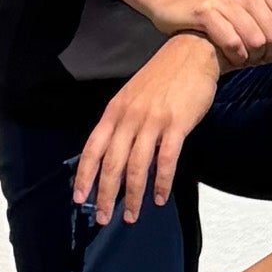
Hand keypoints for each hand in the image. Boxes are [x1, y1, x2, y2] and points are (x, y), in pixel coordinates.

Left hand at [71, 34, 223, 229]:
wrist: (192, 53)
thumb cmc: (163, 78)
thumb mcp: (132, 96)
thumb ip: (122, 124)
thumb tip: (113, 156)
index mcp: (115, 111)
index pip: (92, 148)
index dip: (85, 175)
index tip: (79, 198)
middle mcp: (129, 117)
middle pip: (112, 163)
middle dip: (105, 194)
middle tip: (102, 218)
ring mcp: (152, 120)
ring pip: (136, 166)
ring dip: (133, 196)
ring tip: (131, 216)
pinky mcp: (176, 124)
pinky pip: (166, 159)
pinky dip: (161, 182)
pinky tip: (160, 198)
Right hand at [171, 0, 271, 68]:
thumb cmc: (210, 2)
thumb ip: (265, 6)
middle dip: (269, 54)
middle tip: (258, 59)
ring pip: (255, 41)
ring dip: (252, 58)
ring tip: (244, 59)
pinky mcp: (205, 12)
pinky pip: (232, 43)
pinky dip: (236, 56)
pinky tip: (232, 57)